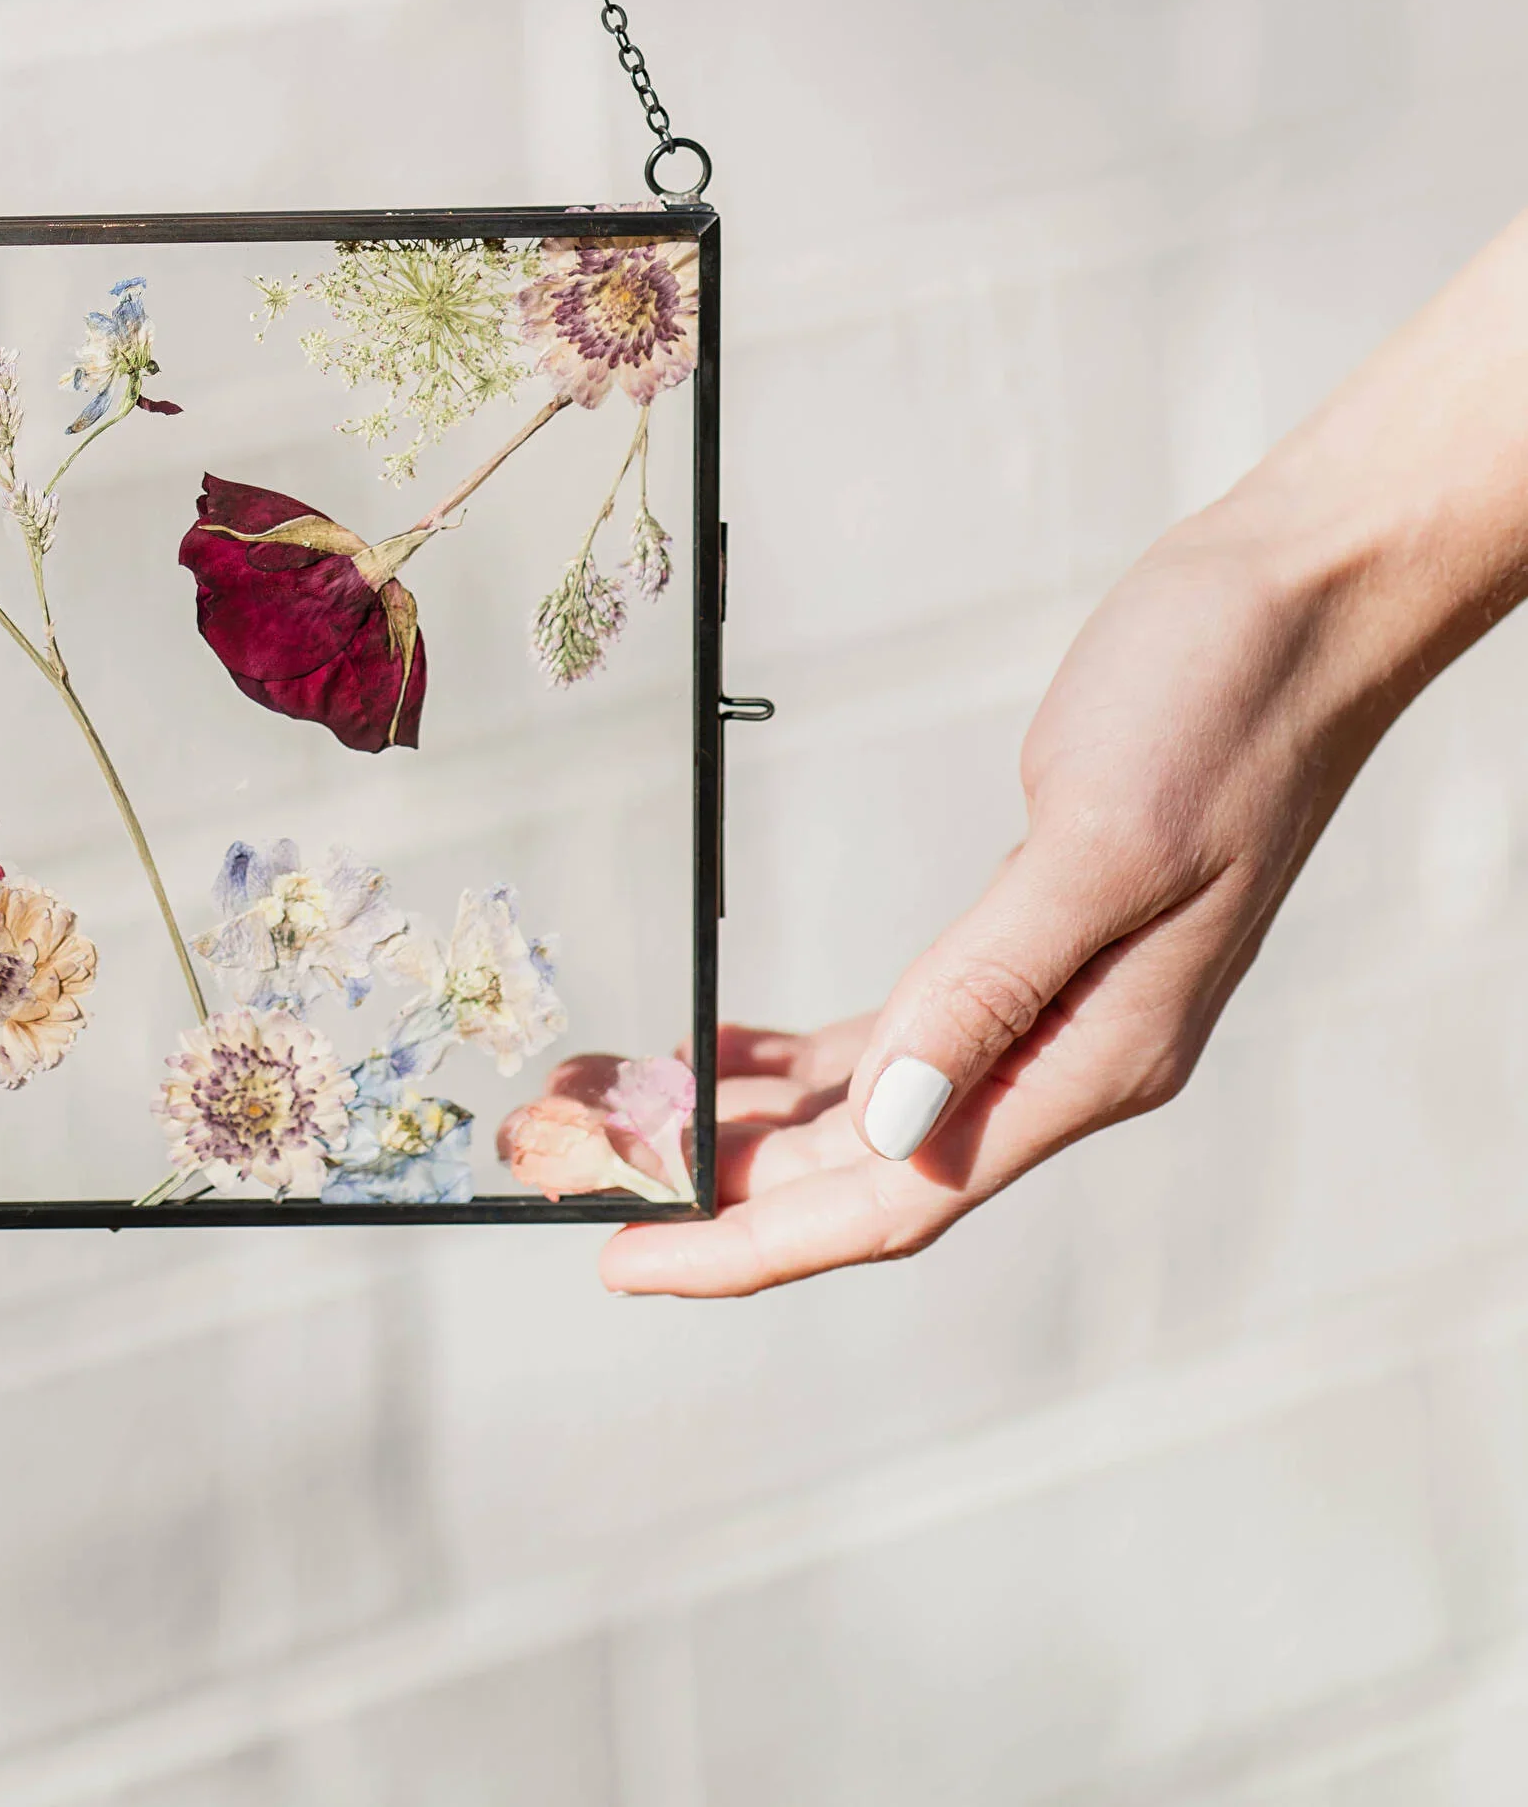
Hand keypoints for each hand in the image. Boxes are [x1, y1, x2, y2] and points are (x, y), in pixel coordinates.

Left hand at [604, 508, 1411, 1299]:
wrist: (1301, 609)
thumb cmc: (1222, 706)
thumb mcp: (1099, 842)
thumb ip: (991, 988)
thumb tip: (886, 1129)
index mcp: (1095, 1060)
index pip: (896, 1199)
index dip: (753, 1242)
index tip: (627, 1258)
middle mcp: (1071, 1056)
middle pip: (865, 1170)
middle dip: (715, 1182)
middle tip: (567, 1171)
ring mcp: (1053, 1000)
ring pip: (869, 1109)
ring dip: (745, 1121)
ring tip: (611, 1118)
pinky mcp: (1031, 933)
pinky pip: (896, 1034)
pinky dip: (804, 1056)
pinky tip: (724, 1055)